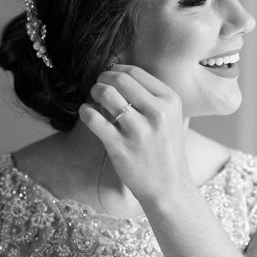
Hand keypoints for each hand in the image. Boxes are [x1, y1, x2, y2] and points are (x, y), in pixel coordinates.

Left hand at [78, 64, 191, 204]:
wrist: (169, 187)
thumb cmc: (165, 150)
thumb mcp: (170, 118)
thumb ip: (151, 95)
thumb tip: (118, 70)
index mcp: (171, 101)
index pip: (136, 71)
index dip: (116, 69)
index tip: (109, 77)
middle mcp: (158, 113)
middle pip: (119, 78)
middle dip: (102, 78)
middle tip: (99, 88)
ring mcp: (139, 131)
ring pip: (105, 94)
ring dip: (94, 92)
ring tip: (94, 100)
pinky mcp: (120, 147)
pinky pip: (93, 118)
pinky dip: (85, 112)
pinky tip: (89, 115)